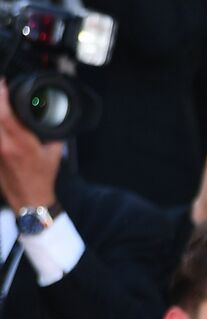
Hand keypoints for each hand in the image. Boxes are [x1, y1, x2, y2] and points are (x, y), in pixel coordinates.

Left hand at [0, 80, 62, 210]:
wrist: (29, 199)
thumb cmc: (41, 179)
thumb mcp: (54, 155)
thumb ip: (53, 136)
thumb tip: (53, 124)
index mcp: (22, 144)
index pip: (6, 114)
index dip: (2, 96)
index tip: (3, 85)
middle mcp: (5, 145)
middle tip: (0, 89)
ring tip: (0, 103)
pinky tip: (2, 121)